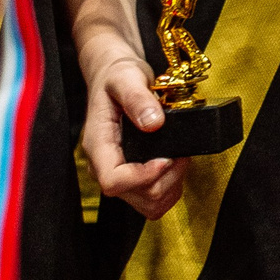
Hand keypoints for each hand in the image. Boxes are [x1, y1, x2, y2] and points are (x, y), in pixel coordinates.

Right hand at [82, 53, 189, 219]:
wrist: (115, 77)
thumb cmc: (117, 76)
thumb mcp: (126, 77)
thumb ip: (138, 98)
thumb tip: (154, 123)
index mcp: (97, 145)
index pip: (113, 181)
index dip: (143, 176)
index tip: (166, 157)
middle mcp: (104, 166)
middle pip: (136, 195)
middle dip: (166, 178)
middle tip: (182, 152)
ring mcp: (119, 175)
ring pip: (149, 204)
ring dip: (172, 185)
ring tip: (180, 157)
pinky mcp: (133, 178)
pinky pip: (154, 201)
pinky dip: (171, 187)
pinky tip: (176, 165)